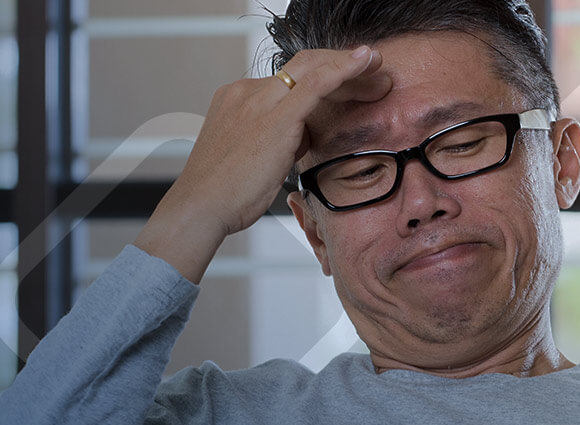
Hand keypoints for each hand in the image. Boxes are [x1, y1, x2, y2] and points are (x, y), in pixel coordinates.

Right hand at [135, 46, 392, 282]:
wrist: (199, 208)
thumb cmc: (222, 195)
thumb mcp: (252, 158)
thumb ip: (277, 140)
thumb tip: (302, 137)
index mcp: (236, 99)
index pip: (288, 78)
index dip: (323, 76)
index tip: (347, 86)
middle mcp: (246, 92)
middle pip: (303, 66)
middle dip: (341, 66)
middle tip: (373, 73)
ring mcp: (259, 100)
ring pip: (313, 68)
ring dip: (351, 68)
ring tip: (379, 73)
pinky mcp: (276, 117)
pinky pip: (318, 83)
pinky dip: (345, 69)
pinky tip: (367, 63)